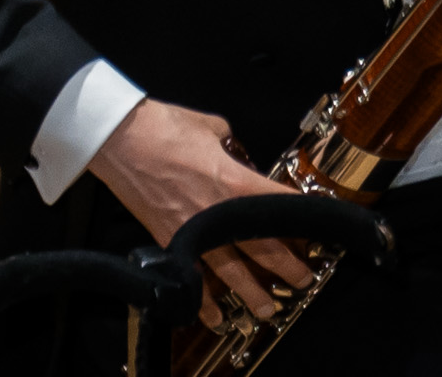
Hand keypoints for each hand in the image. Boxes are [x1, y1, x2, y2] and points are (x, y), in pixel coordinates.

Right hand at [91, 99, 323, 331]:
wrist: (118, 137)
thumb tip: (233, 150)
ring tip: (268, 308)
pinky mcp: (169, 237)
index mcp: (235, 181)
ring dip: (252, 293)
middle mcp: (220, 212)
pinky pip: (190, 275)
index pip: (283, 206)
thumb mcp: (209, 125)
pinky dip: (202, 300)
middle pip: (265, 250)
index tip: (324, 232)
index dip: (308, 220)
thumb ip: (229, 142)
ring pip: (232, 272)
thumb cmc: (160, 125)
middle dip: (288, 268)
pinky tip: (214, 316)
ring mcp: (194, 229)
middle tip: (302, 280)